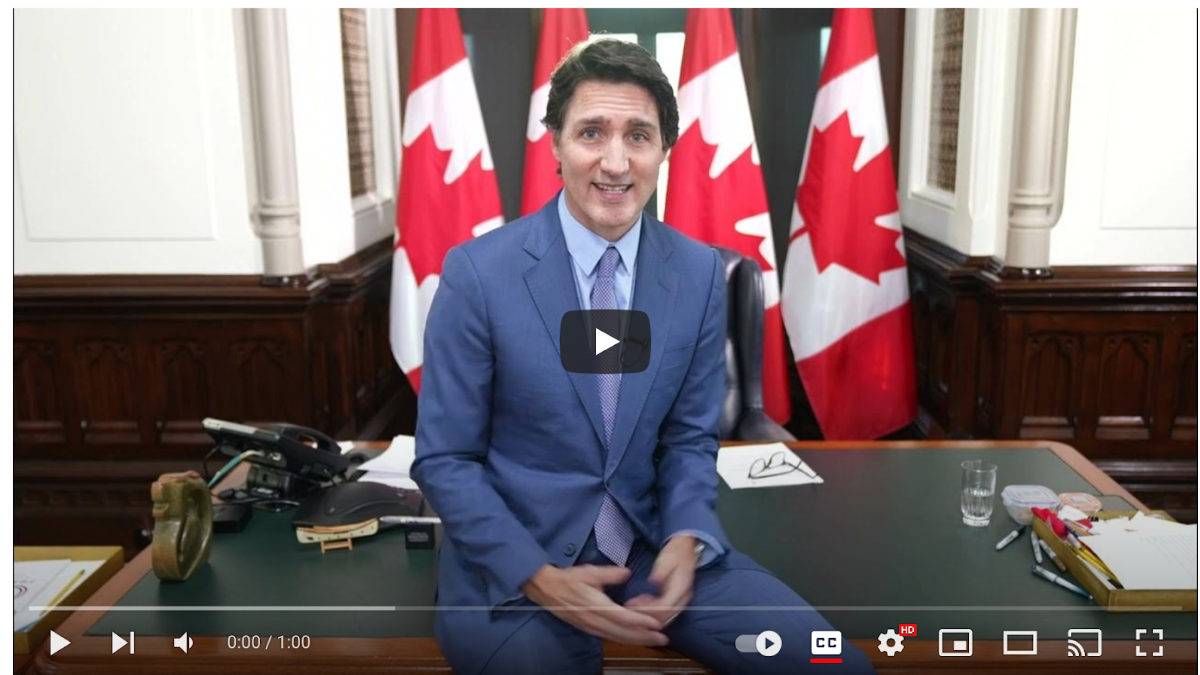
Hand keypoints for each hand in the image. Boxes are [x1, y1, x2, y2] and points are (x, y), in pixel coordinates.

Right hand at [521, 564, 667, 646]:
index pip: (623, 617)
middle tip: (663, 638)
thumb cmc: (568, 579)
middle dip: (645, 637)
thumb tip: (627, 572)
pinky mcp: (589, 629)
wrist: (546, 589)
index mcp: (595, 605)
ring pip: (618, 638)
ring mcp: (591, 627)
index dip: (642, 622)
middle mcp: (594, 620)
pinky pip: (610, 637)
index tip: (657, 623)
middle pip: (623, 633)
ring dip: (637, 641)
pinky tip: (635, 638)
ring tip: (654, 641)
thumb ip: (610, 573)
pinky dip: (625, 639)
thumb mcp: (589, 571)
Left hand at [624, 536, 697, 625]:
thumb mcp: (666, 558)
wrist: (687, 549)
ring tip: (632, 606)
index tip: (632, 604)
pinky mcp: (678, 602)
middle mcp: (684, 598)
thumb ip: (660, 571)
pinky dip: (653, 614)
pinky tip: (641, 605)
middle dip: (646, 616)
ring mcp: (682, 601)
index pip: (665, 606)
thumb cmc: (675, 553)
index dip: (648, 609)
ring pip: (665, 618)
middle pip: (665, 617)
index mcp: (681, 587)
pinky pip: (666, 614)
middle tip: (628, 608)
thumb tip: (653, 581)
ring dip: (648, 616)